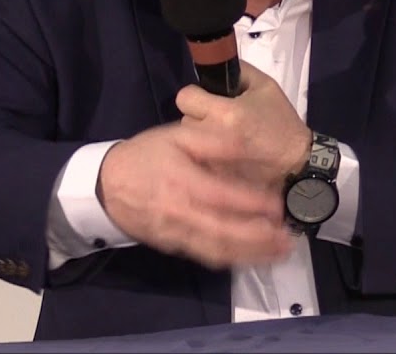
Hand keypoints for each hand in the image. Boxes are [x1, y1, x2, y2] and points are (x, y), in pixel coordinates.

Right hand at [96, 122, 291, 269]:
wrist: (107, 185)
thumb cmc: (147, 156)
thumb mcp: (177, 136)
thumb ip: (211, 139)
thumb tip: (243, 137)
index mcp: (183, 181)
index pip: (222, 196)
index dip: (252, 204)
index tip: (278, 207)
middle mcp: (180, 211)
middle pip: (223, 231)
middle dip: (259, 239)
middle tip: (288, 240)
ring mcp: (176, 233)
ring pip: (217, 250)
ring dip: (251, 255)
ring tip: (279, 253)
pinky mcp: (174, 245)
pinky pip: (205, 256)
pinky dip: (232, 259)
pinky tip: (253, 257)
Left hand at [175, 60, 312, 187]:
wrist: (295, 165)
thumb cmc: (281, 123)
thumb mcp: (267, 87)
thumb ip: (241, 71)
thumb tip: (217, 64)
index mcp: (227, 113)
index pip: (185, 97)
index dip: (196, 96)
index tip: (208, 99)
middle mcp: (213, 137)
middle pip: (185, 119)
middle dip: (198, 117)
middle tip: (217, 120)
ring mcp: (210, 160)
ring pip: (188, 142)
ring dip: (198, 138)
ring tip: (220, 139)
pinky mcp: (211, 177)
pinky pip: (196, 160)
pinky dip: (203, 156)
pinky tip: (220, 155)